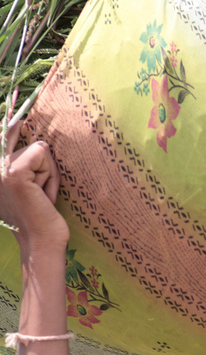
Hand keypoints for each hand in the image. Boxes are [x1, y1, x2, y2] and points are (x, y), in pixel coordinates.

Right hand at [0, 132, 68, 251]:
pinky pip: (42, 153)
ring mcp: (1, 169)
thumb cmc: (41, 217)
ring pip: (39, 148)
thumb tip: (27, 131)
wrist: (42, 243)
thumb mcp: (29, 185)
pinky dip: (51, 175)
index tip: (17, 111)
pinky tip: (45, 195)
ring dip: (49, 173)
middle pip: (29, 140)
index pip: (4, 133)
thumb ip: (24, 162)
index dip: (12, 123)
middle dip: (44, 166)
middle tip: (40, 193)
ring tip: (42, 196)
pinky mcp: (14, 172)